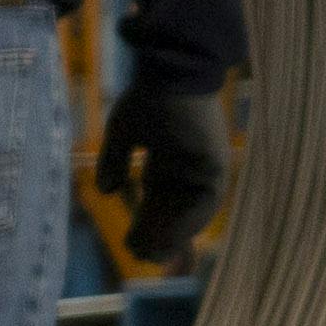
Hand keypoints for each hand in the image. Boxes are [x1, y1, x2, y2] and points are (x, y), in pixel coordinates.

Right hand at [99, 73, 231, 259]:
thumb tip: (109, 192)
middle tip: (140, 255)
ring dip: (173, 235)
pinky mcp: (216, 163)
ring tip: (153, 254)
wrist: (170, 70)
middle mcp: (188, 168)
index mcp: (169, 162)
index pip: (160, 202)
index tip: (130, 244)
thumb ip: (115, 162)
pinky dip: (188, 222)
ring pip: (191, 212)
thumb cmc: (147, 96)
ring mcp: (204, 167)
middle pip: (175, 212)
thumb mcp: (124, 133)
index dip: (147, 226)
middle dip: (158, 236)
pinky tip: (171, 238)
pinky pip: (205, 202)